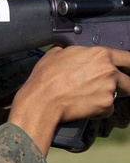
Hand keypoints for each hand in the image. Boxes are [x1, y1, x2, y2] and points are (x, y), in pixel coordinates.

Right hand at [8, 44, 129, 153]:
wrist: (41, 101)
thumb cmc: (45, 78)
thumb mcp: (56, 54)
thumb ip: (74, 52)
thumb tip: (73, 53)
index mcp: (100, 54)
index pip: (127, 58)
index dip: (127, 66)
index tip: (126, 70)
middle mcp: (109, 70)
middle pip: (128, 80)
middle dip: (123, 84)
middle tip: (110, 88)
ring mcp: (109, 88)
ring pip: (118, 94)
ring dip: (107, 97)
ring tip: (89, 99)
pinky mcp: (105, 105)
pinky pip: (107, 109)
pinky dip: (99, 110)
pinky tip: (84, 107)